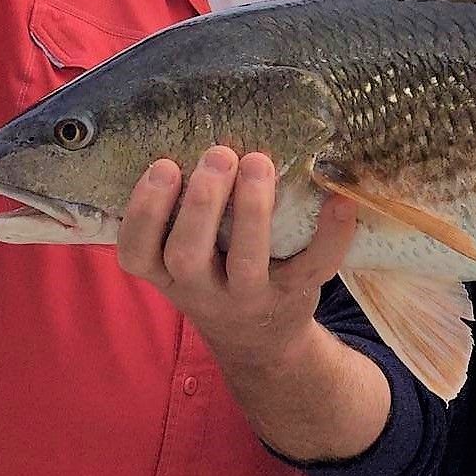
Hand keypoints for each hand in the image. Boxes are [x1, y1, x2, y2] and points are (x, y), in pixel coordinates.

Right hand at [116, 146, 356, 367]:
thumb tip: (188, 130)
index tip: (162, 166)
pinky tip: (338, 199)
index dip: (144, 212)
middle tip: (218, 154)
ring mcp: (249, 298)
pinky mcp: (294, 296)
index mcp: (167, 275)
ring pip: (246, 262)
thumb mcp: (183, 261)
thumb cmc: (215, 279)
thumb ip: (178, 217)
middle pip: (187, 255)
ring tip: (258, 162)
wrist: (260, 345)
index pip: (137, 253)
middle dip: (201, 203)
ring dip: (252, 210)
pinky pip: (313, 267)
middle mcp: (202, 292)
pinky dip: (330, 234)